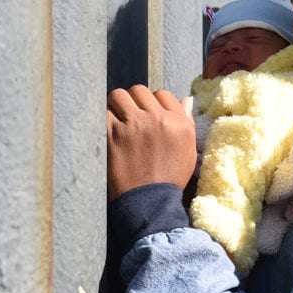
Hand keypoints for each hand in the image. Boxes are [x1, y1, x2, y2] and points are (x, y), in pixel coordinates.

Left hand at [107, 85, 195, 199]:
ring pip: (119, 95)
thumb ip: (187, 121)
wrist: (150, 202)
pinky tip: (108, 128)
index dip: (154, 102)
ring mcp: (133, 125)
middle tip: (131, 115)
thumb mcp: (189, 149)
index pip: (162, 94)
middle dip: (135, 100)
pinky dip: (104, 117)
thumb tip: (186, 100)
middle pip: (139, 91)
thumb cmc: (170, 178)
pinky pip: (104, 111)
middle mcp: (156, 119)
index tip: (148, 114)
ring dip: (117, 104)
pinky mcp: (112, 134)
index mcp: (177, 121)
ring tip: (117, 117)